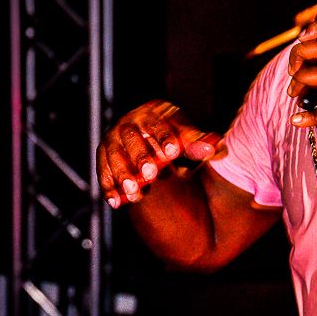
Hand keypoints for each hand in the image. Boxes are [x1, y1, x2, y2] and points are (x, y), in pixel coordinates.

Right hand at [97, 99, 222, 208]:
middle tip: (151, 174)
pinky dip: (109, 187)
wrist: (154, 143)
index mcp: (152, 113)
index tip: (173, 152)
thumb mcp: (187, 141)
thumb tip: (213, 147)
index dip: (165, 138)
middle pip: (132, 138)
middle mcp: (129, 122)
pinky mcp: (103, 155)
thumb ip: (199, 144)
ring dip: (123, 174)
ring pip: (114, 155)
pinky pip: (103, 171)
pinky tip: (116, 202)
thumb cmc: (175, 141)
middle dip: (141, 156)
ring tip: (134, 192)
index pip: (158, 124)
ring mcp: (114, 138)